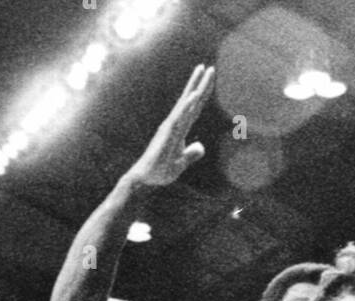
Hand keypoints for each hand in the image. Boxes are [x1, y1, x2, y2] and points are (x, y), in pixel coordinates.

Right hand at [127, 65, 214, 188]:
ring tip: (202, 72)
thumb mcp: (181, 163)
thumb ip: (191, 154)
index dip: (202, 94)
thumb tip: (201, 147)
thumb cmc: (160, 171)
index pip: (194, 108)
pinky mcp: (167, 134)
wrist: (145, 179)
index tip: (209, 79)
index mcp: (180, 129)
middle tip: (208, 67)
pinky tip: (194, 95)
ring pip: (185, 104)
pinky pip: (180, 117)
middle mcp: (175, 124)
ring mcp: (170, 127)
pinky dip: (187, 106)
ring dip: (194, 88)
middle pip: (190, 100)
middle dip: (200, 83)